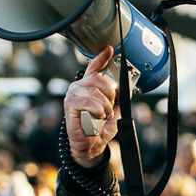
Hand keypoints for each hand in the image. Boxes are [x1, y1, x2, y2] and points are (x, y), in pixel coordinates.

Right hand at [62, 46, 119, 167]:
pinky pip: (86, 101)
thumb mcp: (115, 111)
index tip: (109, 50)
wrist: (92, 145)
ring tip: (104, 115)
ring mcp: (73, 95)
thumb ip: (120, 98)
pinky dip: (96, 109)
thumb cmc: (99, 128)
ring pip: (93, 90)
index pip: (94, 68)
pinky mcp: (70, 106)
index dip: (101, 58)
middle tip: (110, 106)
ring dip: (104, 104)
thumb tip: (126, 87)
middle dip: (110, 93)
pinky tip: (98, 115)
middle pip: (98, 79)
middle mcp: (79, 88)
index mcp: (89, 87)